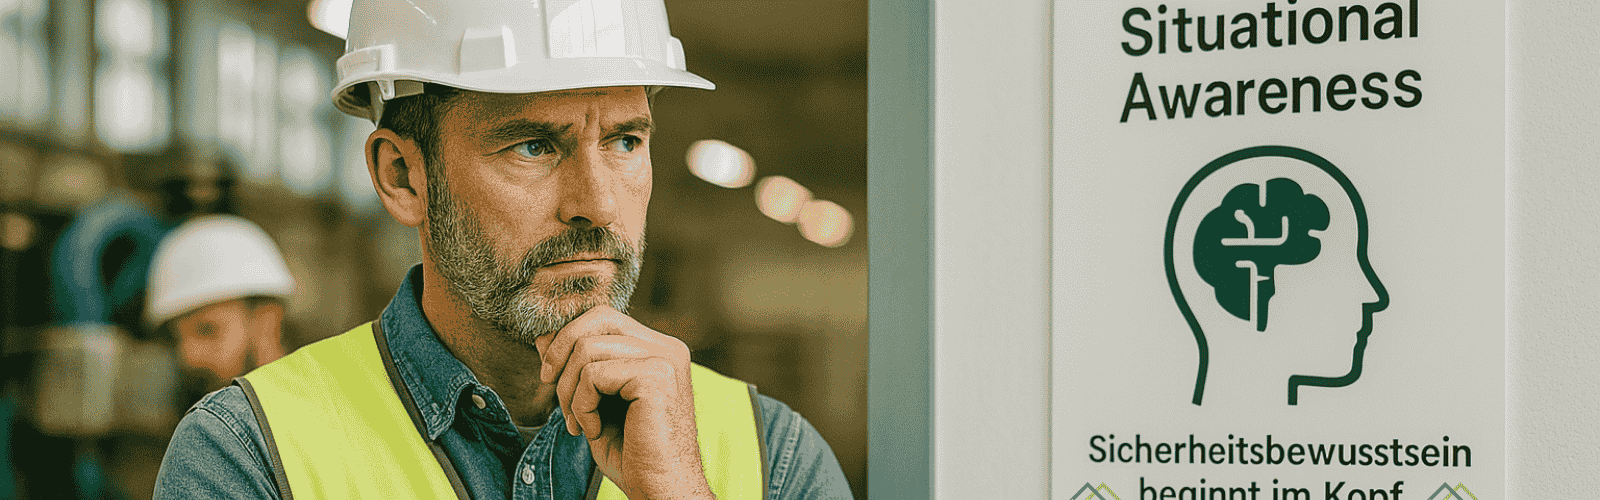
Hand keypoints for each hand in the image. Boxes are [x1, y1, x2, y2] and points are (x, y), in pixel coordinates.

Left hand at [535, 305, 713, 499]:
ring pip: (587, 348)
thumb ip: (575, 368)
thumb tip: (542, 337)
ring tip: (577, 423)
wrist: (661, 490)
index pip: (603, 318)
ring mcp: (664, 358)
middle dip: (561, 351)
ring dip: (568, 390)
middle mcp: (666, 347)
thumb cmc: (633, 454)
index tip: (551, 377)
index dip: (567, 339)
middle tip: (550, 389)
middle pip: (597, 317)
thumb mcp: (595, 404)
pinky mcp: (656, 376)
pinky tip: (593, 429)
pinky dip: (581, 405)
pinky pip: (593, 374)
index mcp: (658, 349)